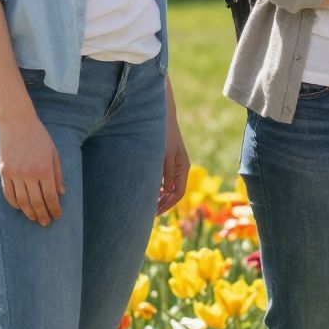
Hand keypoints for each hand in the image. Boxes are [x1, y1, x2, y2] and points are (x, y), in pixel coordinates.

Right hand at [0, 112, 64, 225]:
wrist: (16, 122)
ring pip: (22, 201)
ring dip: (29, 213)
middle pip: (37, 202)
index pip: (50, 197)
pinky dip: (14, 204)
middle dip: (43, 215)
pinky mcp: (4, 172)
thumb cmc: (38, 136)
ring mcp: (15, 174)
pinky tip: (20, 208)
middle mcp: (29, 174)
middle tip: (46, 223)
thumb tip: (61, 193)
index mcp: (44, 169)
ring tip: (34, 218)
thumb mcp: (53, 152)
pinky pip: (8, 194)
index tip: (57, 216)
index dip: (55, 209)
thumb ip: (57, 173)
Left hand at [157, 83, 190, 214]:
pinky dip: (156, 187)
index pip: (177, 193)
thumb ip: (165, 173)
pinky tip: (146, 190)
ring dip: (159, 196)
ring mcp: (174, 164)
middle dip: (162, 203)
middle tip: (147, 213)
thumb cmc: (163, 133)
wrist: (161, 114)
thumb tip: (165, 192)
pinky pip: (163, 179)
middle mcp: (180, 167)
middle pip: (173, 192)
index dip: (166, 205)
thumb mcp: (163, 154)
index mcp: (182, 167)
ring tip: (145, 204)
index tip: (153, 213)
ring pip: (168, 186)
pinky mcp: (166, 159)